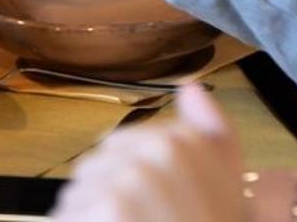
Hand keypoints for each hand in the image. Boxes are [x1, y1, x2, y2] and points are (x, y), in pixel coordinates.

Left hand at [50, 84, 245, 221]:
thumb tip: (190, 87)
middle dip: (106, 198)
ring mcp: (127, 181)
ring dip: (89, 218)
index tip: (154, 209)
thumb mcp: (228, 188)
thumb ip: (212, 137)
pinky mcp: (104, 210)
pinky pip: (68, 216)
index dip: (130, 180)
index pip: (122, 143)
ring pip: (77, 194)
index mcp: (184, 141)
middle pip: (96, 166)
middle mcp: (155, 153)